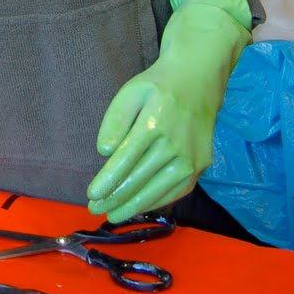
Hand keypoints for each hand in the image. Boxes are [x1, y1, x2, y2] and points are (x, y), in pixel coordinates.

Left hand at [87, 0, 251, 223]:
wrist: (199, 78)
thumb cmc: (158, 85)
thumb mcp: (130, 92)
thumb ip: (115, 120)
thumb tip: (105, 152)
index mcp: (155, 124)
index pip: (126, 160)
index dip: (108, 181)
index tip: (92, 195)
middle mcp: (176, 145)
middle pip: (140, 179)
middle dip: (115, 198)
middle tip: (95, 209)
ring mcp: (192, 157)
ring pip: (159, 190)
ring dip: (134, 206)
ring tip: (113, 214)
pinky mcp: (202, 164)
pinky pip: (178, 190)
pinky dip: (157, 202)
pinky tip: (139, 207)